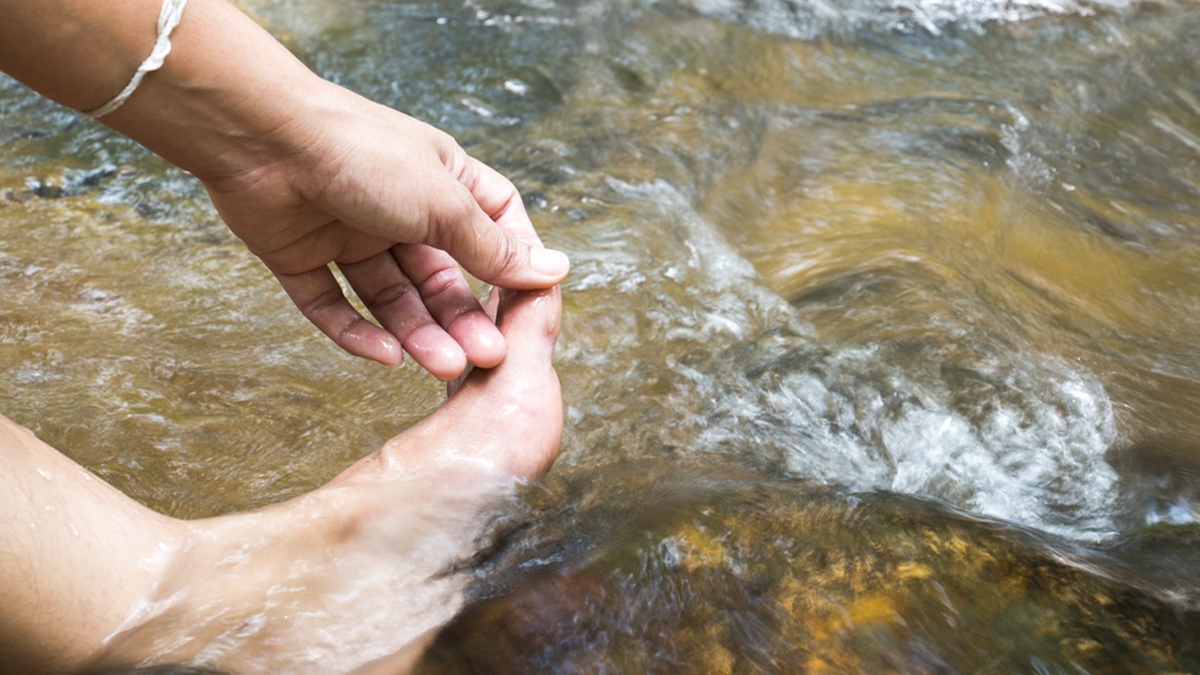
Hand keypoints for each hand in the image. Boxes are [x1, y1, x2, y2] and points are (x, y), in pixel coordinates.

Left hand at [199, 82, 566, 379]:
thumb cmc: (361, 151)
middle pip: (440, 275)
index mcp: (440, 178)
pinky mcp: (301, 257)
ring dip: (418, 333)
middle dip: (462, 317)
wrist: (260, 137)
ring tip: (442, 365)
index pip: (493, 224)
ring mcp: (349, 232)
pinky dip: (358, 333)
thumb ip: (494, 247)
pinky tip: (386, 357)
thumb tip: (554, 269)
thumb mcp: (443, 203)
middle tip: (486, 356)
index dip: (513, 263)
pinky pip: (334, 305)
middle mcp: (397, 206)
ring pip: (391, 297)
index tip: (531, 301)